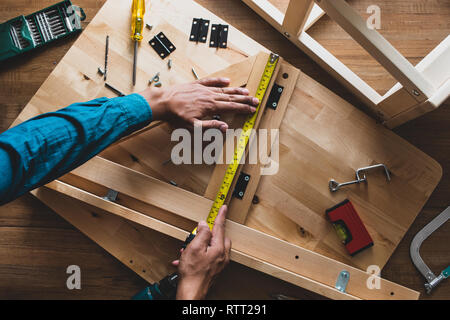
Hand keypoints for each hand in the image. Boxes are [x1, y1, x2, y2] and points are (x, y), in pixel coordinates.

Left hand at [139, 78, 258, 131]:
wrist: (163, 102)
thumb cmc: (176, 116)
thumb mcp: (193, 126)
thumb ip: (210, 127)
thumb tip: (225, 127)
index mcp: (210, 106)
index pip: (231, 107)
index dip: (243, 108)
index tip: (252, 109)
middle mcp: (209, 96)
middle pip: (231, 97)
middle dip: (244, 99)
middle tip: (255, 100)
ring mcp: (203, 89)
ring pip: (223, 90)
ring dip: (236, 91)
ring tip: (247, 91)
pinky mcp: (196, 85)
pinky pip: (211, 81)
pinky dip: (219, 81)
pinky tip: (227, 81)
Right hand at [173, 205, 231, 299]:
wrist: (191, 293)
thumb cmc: (192, 273)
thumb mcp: (194, 248)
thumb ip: (201, 234)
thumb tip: (204, 225)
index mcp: (219, 248)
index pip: (220, 227)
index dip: (221, 215)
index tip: (224, 207)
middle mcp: (222, 256)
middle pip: (219, 238)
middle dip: (209, 234)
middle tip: (197, 234)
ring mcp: (220, 264)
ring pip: (213, 248)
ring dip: (202, 246)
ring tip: (188, 250)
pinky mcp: (215, 270)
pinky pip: (209, 257)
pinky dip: (200, 255)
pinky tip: (188, 260)